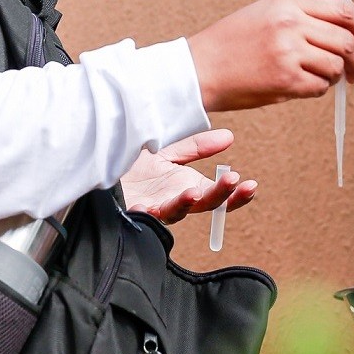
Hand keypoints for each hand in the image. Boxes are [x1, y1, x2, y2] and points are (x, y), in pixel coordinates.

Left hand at [121, 129, 256, 224]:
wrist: (102, 169)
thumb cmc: (136, 166)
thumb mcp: (170, 151)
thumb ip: (197, 147)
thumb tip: (229, 137)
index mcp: (188, 188)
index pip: (218, 195)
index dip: (235, 193)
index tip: (251, 184)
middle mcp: (175, 202)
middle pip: (204, 205)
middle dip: (220, 194)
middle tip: (233, 182)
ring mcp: (154, 208)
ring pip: (174, 212)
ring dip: (184, 203)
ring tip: (193, 193)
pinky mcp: (131, 212)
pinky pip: (139, 216)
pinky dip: (143, 213)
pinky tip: (146, 206)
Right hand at [188, 0, 353, 111]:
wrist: (200, 69)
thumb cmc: (232, 43)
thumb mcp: (267, 13)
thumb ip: (304, 15)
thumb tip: (347, 30)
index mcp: (288, 2)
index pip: (344, 9)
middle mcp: (291, 23)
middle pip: (347, 41)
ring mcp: (289, 52)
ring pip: (336, 66)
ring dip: (335, 76)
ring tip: (319, 78)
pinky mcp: (285, 80)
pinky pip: (320, 87)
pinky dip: (318, 90)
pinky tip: (302, 86)